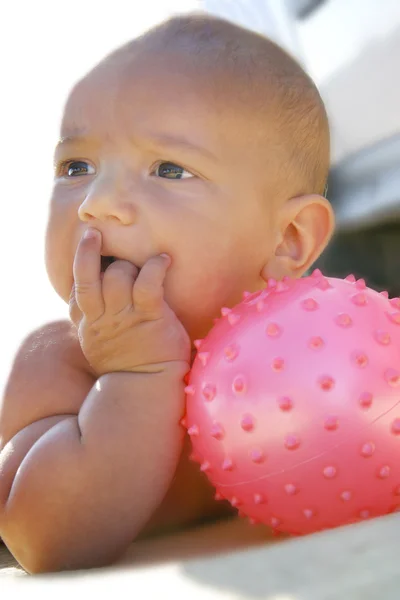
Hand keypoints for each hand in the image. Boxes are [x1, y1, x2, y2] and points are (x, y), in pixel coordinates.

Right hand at [69, 228, 190, 375]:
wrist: (150, 389)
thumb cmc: (133, 366)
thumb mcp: (103, 347)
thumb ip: (99, 324)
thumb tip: (98, 308)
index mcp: (89, 325)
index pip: (76, 291)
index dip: (82, 270)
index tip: (92, 255)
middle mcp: (101, 318)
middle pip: (88, 275)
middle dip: (98, 256)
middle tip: (113, 248)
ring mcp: (123, 316)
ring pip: (116, 275)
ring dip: (128, 264)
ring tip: (144, 264)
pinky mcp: (148, 316)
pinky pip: (147, 282)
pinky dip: (155, 266)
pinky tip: (163, 260)